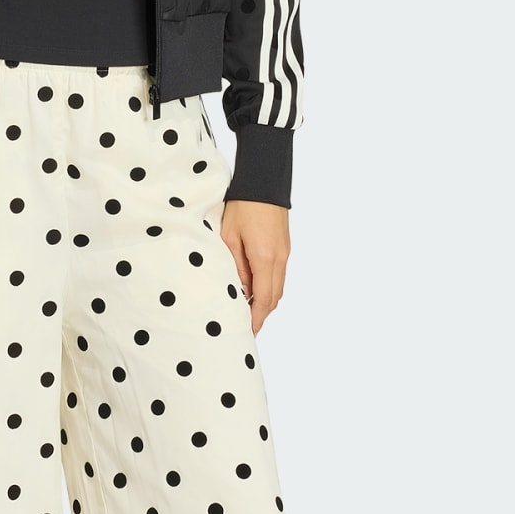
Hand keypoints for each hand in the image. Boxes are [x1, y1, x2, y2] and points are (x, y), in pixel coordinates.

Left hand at [219, 199, 289, 333]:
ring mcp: (285, 252)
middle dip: (262, 313)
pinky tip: (255, 286)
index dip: (257, 318)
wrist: (264, 182)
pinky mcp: (285, 246)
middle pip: (275, 297)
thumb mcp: (229, 237)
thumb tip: (239, 290)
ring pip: (279, 287)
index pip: (263, 299)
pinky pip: (280, 274)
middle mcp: (279, 259)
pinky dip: (270, 286)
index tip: (249, 331)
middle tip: (246, 324)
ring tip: (248, 308)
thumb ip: (235, 266)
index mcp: (264, 258)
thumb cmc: (242, 206)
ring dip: (266, 300)